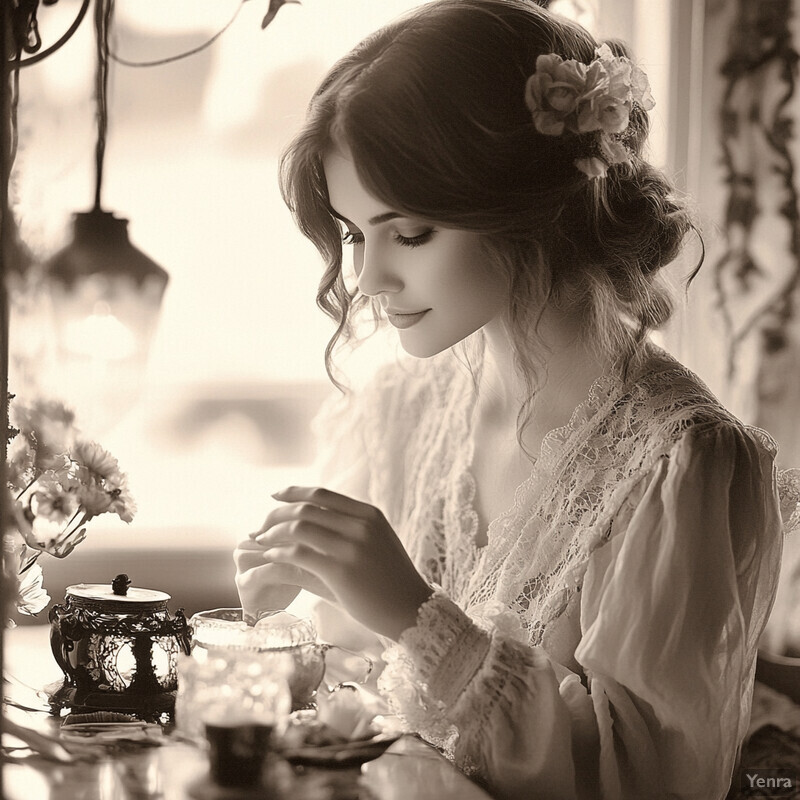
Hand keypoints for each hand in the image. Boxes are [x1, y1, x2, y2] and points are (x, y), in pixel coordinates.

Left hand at [251, 486, 432, 639]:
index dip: (293, 492)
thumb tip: (311, 522)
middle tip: (260, 529)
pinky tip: (270, 559)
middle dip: (275, 516)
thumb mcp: (375, 544)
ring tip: (261, 544)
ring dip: (273, 534)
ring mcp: (352, 547)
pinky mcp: (342, 571)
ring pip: (298, 528)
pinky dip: (278, 554)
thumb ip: (349, 530)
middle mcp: (361, 525)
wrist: (412, 610)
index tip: (274, 496)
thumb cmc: (390, 582)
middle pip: (305, 508)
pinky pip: (299, 554)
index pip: (322, 494)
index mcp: (369, 515)